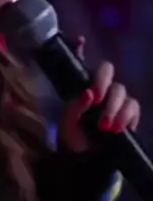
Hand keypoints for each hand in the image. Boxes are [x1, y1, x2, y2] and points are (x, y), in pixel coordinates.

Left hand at [59, 36, 140, 152]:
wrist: (88, 161)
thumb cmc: (73, 138)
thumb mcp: (67, 124)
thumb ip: (75, 107)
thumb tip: (89, 94)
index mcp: (81, 85)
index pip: (80, 61)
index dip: (79, 48)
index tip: (79, 40)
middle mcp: (99, 87)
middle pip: (106, 69)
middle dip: (102, 80)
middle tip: (96, 97)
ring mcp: (116, 98)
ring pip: (121, 89)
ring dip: (113, 107)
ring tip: (105, 127)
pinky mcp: (129, 112)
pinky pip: (133, 107)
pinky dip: (126, 117)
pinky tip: (118, 128)